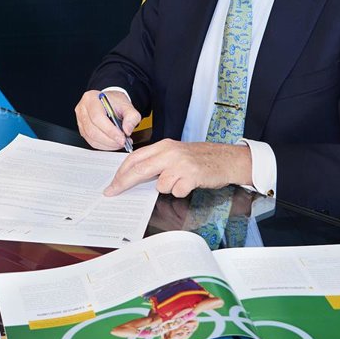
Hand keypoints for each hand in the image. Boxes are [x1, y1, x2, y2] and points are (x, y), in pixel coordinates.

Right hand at [75, 90, 139, 150]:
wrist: (109, 102)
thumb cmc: (115, 103)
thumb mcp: (127, 106)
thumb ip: (131, 117)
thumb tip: (127, 130)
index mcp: (92, 99)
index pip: (97, 117)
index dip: (110, 130)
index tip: (122, 139)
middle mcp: (83, 108)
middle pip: (92, 130)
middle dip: (109, 140)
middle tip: (122, 142)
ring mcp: (80, 119)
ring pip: (91, 138)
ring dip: (107, 144)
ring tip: (119, 143)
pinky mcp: (82, 129)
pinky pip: (91, 141)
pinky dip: (103, 145)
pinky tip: (112, 143)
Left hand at [103, 139, 251, 197]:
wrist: (227, 159)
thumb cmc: (200, 158)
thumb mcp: (175, 154)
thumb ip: (157, 162)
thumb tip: (135, 176)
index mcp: (164, 146)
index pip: (135, 158)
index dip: (121, 172)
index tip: (112, 184)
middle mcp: (170, 152)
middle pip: (139, 169)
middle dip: (123, 183)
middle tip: (113, 192)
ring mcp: (181, 164)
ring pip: (160, 184)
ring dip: (167, 187)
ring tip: (180, 181)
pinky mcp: (192, 175)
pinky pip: (177, 191)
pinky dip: (181, 191)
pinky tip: (190, 184)